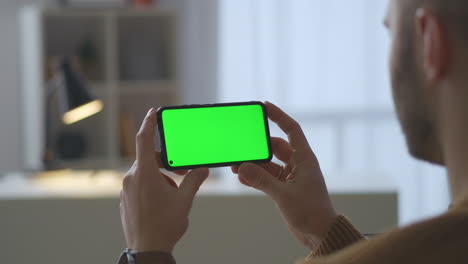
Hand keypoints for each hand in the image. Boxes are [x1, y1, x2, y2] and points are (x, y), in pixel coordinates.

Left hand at [120, 108, 208, 252]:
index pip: (144, 140)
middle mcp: (131, 178)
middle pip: (150, 159)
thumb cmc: (164, 225)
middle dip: (168, 163)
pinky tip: (163, 202)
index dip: (149, 124)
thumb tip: (202, 170)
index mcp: (144, 174)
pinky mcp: (125, 199)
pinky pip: (139, 184)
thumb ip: (194, 180)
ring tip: (174, 195)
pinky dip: (153, 186)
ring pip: (146, 173)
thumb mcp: (184, 200)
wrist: (147, 250)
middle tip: (184, 174)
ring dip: (162, 177)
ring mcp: (126, 189)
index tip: (153, 112)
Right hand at [232, 102, 336, 248]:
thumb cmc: (310, 211)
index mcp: (304, 159)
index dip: (279, 116)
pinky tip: (242, 178)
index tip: (265, 106)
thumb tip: (241, 167)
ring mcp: (291, 176)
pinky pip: (267, 177)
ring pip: (268, 163)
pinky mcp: (284, 188)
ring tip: (235, 166)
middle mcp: (298, 164)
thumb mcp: (283, 194)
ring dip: (254, 164)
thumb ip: (261, 180)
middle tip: (241, 147)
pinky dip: (255, 177)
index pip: (291, 130)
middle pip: (274, 147)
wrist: (319, 234)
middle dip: (258, 147)